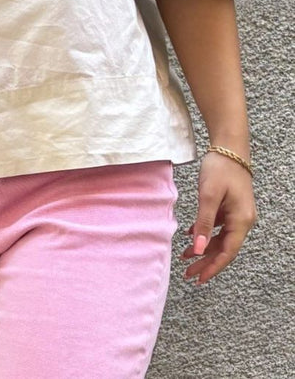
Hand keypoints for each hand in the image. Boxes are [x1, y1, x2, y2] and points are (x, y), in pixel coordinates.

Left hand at [179, 151, 256, 284]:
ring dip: (203, 247)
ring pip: (219, 238)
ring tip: (185, 257)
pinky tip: (189, 235)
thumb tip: (197, 249)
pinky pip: (217, 226)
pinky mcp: (229, 207)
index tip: (199, 279)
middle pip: (223, 248)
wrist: (229, 147)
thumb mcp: (208, 196)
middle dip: (205, 261)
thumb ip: (203, 223)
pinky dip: (204, 233)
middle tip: (188, 274)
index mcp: (241, 220)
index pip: (227, 252)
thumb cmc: (220, 168)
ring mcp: (237, 214)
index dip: (213, 267)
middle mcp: (242, 220)